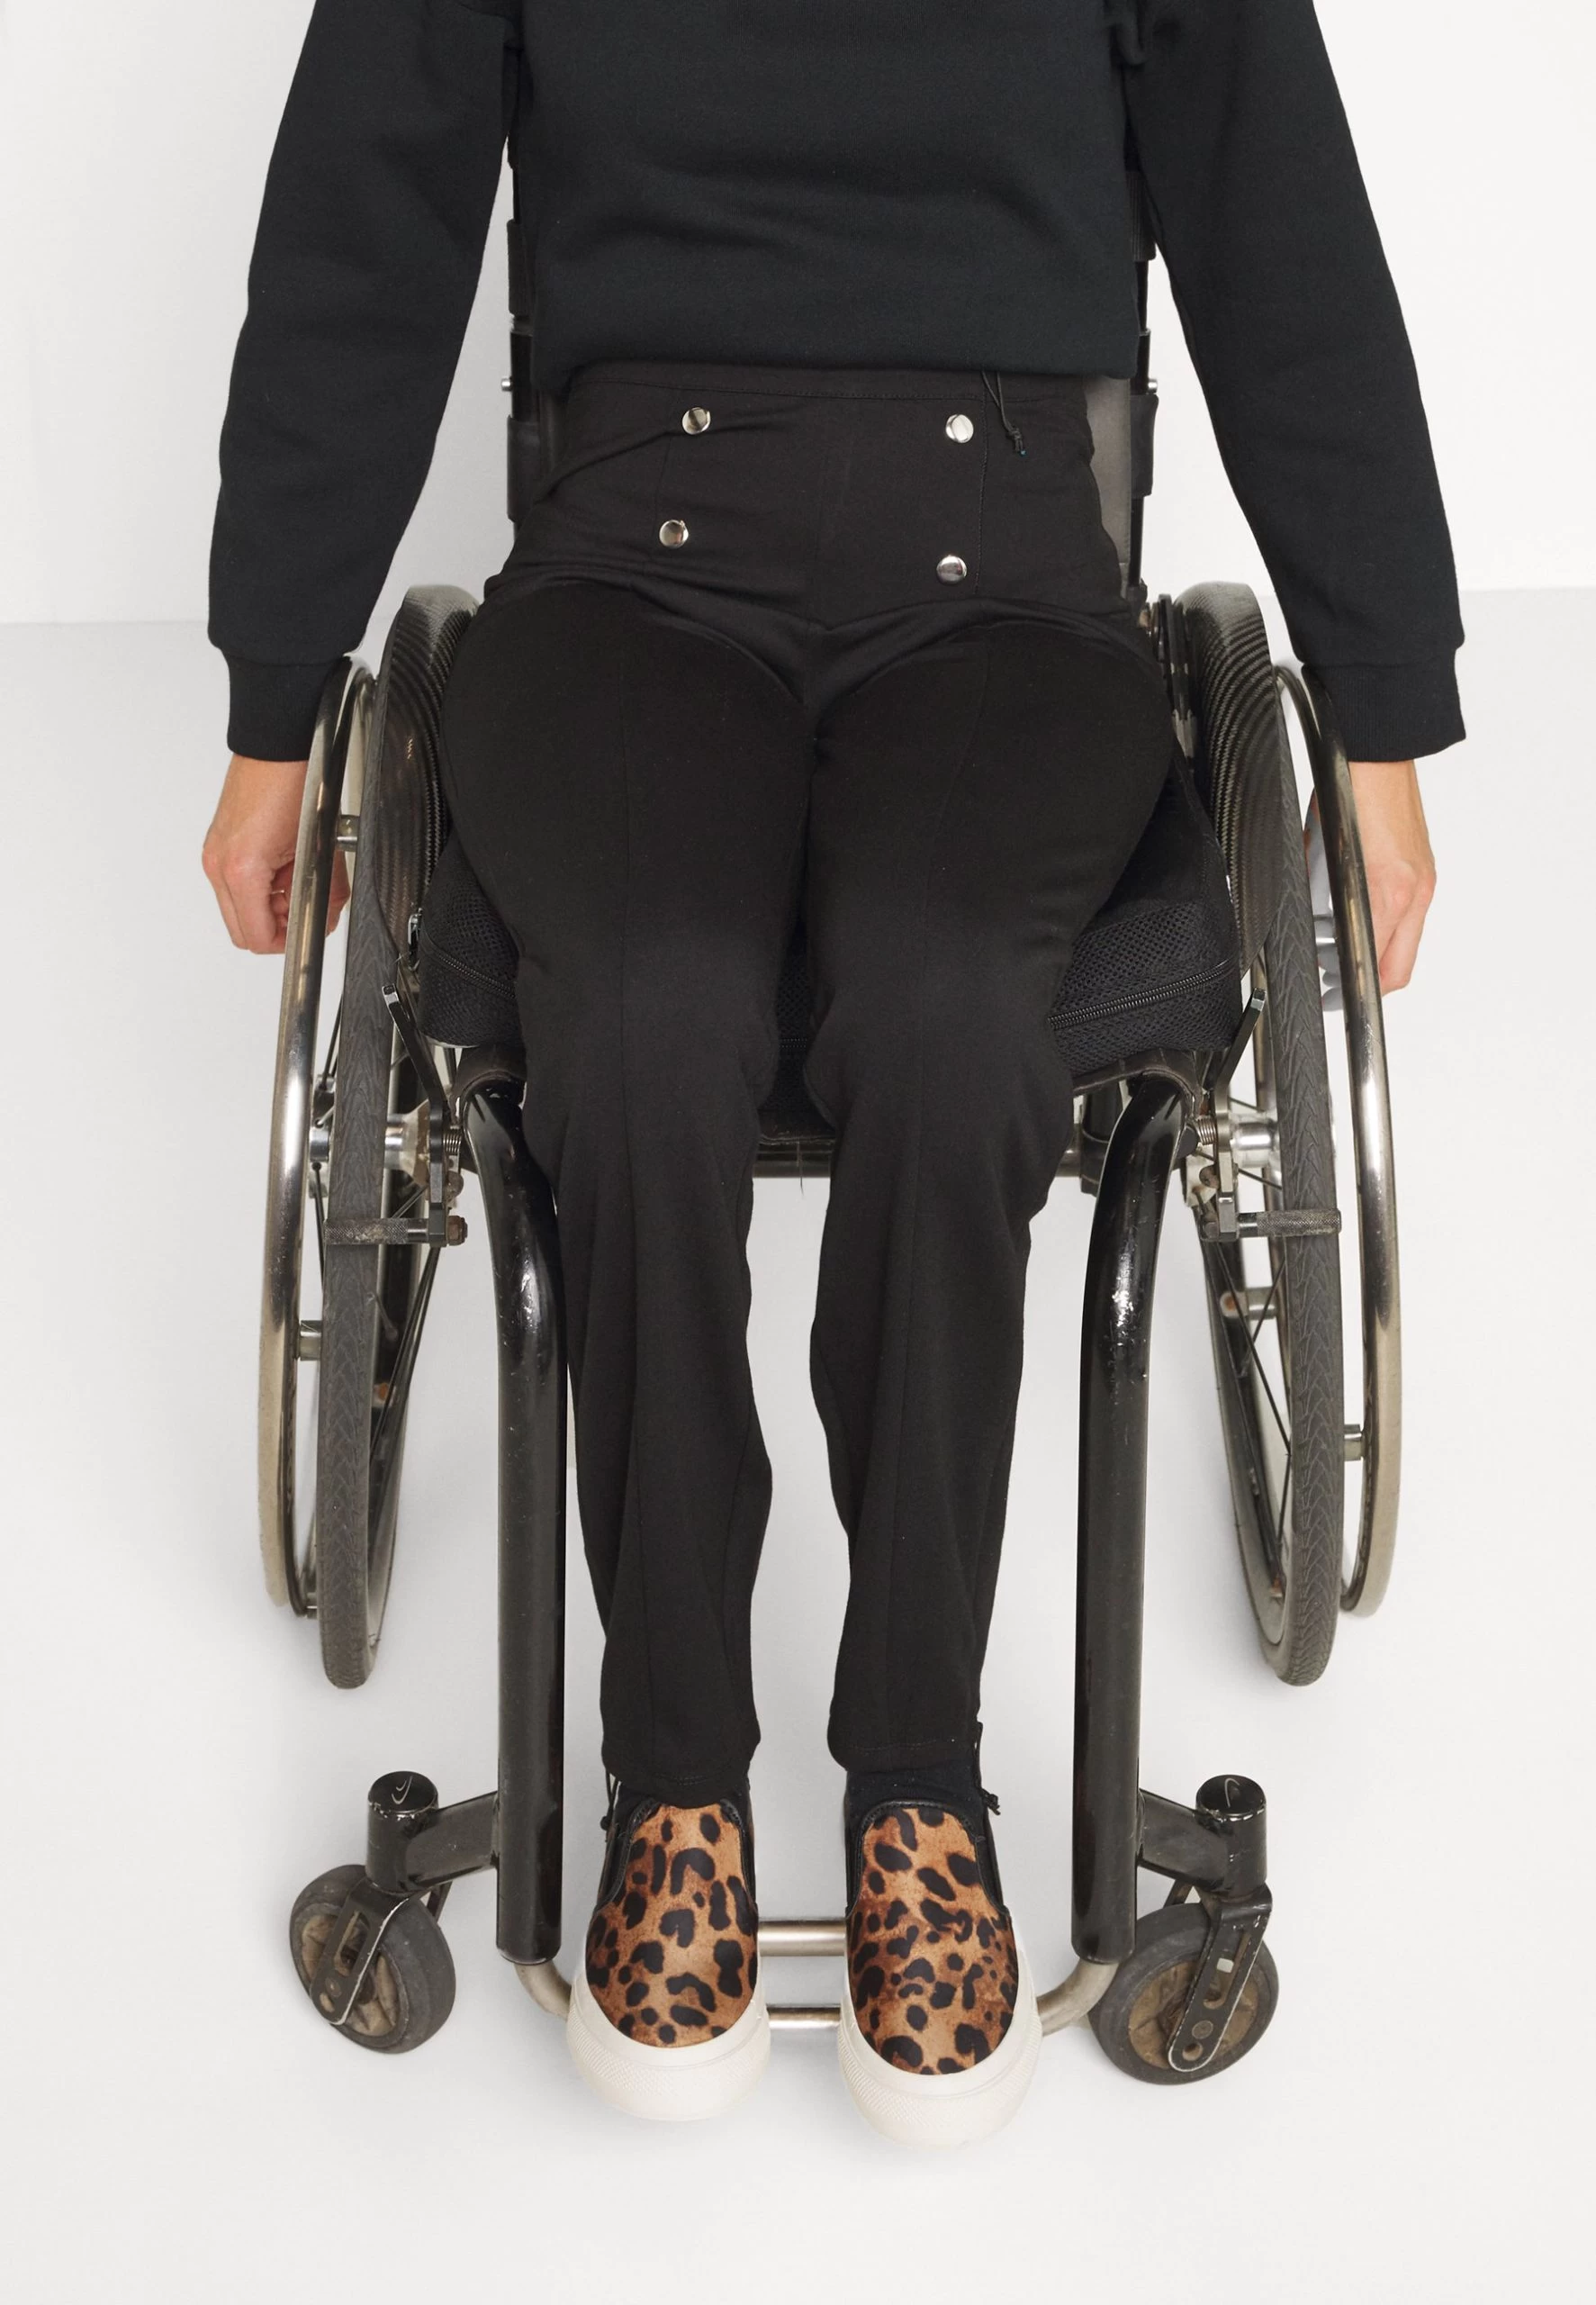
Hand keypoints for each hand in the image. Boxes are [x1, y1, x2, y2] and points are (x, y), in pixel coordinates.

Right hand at [202, 753, 348, 954]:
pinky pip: (236, 883)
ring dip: (270, 905)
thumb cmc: (294, 781)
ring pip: (239, 908)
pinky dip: (261, 885)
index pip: (257, 937)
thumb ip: (328, 893)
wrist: (277, 744)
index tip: (309, 928)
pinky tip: (284, 864)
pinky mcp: (218, 843)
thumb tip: (327, 916)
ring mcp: (215, 853)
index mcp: (241, 870)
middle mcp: (219, 864)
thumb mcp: (321, 847)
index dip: (288, 942)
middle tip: (305, 905)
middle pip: (243, 930)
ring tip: (297, 878)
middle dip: (278, 926)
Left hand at [1308, 759, 1434, 994]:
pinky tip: (1351, 906)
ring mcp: (1424, 880)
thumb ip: (1314, 894)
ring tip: (1331, 937)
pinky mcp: (1424, 866)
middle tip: (1329, 975)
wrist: (1380, 751)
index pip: (1381, 968)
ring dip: (1371, 948)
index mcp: (1387, 892)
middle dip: (1365, 980)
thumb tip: (1308, 925)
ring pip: (1403, 940)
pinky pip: (1407, 911)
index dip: (1353, 991)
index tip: (1333, 996)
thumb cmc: (1347, 790)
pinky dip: (1382, 920)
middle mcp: (1414, 891)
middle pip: (1399, 967)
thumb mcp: (1316, 850)